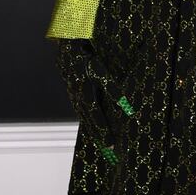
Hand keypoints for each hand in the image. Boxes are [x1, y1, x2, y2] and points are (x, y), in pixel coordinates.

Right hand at [56, 39, 135, 164]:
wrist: (67, 41)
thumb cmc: (86, 55)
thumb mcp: (100, 71)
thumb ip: (113, 92)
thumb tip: (127, 110)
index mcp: (84, 95)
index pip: (96, 120)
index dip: (104, 134)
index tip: (112, 147)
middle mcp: (77, 97)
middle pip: (90, 121)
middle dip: (100, 137)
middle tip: (110, 154)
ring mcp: (73, 93)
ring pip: (84, 116)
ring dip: (93, 130)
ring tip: (103, 144)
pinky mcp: (73, 88)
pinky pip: (81, 108)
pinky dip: (88, 119)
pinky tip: (93, 124)